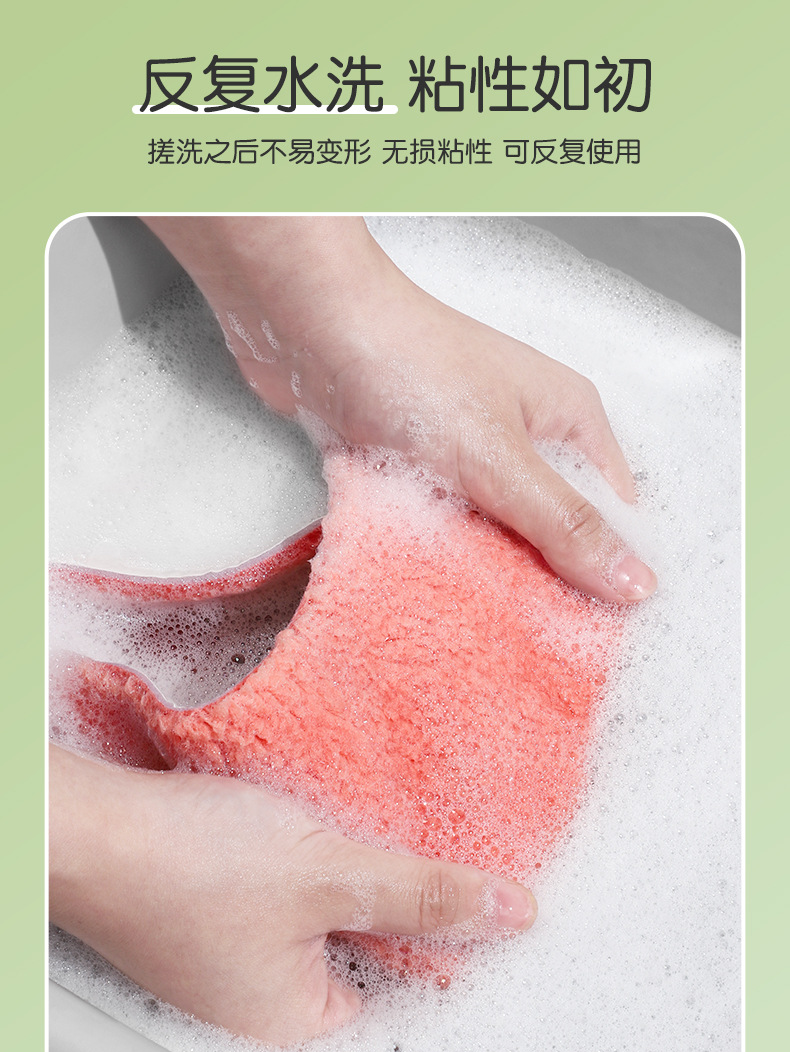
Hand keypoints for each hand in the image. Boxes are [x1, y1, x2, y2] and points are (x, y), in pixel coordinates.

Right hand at [50, 746, 536, 1045]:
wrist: (83, 825)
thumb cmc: (188, 863)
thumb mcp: (329, 874)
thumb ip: (423, 895)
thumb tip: (510, 913)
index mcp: (292, 1015)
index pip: (399, 978)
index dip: (431, 920)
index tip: (454, 871)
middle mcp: (254, 995)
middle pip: (354, 936)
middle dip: (378, 881)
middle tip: (394, 830)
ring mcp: (221, 950)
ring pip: (310, 904)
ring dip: (331, 858)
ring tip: (342, 813)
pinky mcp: (198, 906)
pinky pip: (268, 884)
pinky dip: (288, 850)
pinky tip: (292, 813)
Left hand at [143, 216, 656, 602]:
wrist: (301, 326)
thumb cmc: (407, 366)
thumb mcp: (499, 458)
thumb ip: (563, 524)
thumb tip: (634, 582)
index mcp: (567, 419)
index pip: (611, 511)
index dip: (605, 570)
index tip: (589, 632)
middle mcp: (523, 432)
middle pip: (549, 526)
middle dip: (537, 579)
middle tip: (526, 641)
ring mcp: (465, 447)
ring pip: (489, 529)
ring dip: (479, 570)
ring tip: (476, 625)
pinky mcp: (413, 461)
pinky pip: (438, 521)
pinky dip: (433, 551)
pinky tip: (426, 590)